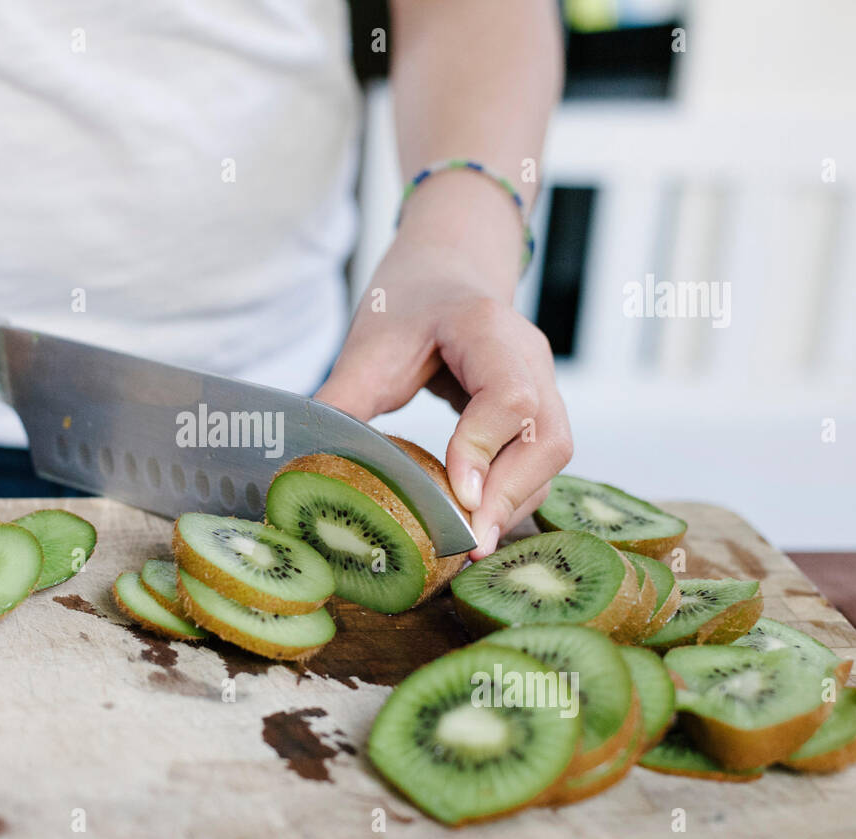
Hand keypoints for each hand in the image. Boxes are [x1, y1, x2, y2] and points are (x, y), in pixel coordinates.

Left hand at [315, 234, 571, 558]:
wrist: (446, 272)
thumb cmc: (409, 303)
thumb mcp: (368, 345)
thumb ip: (342, 402)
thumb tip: (304, 466)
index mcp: (488, 330)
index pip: (509, 396)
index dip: (484, 449)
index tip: (457, 497)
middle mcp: (530, 359)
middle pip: (547, 439)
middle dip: (508, 497)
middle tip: (468, 546)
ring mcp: (543, 386)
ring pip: (550, 459)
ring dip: (511, 506)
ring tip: (468, 550)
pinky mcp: (538, 413)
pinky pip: (538, 464)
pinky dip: (510, 499)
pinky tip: (475, 527)